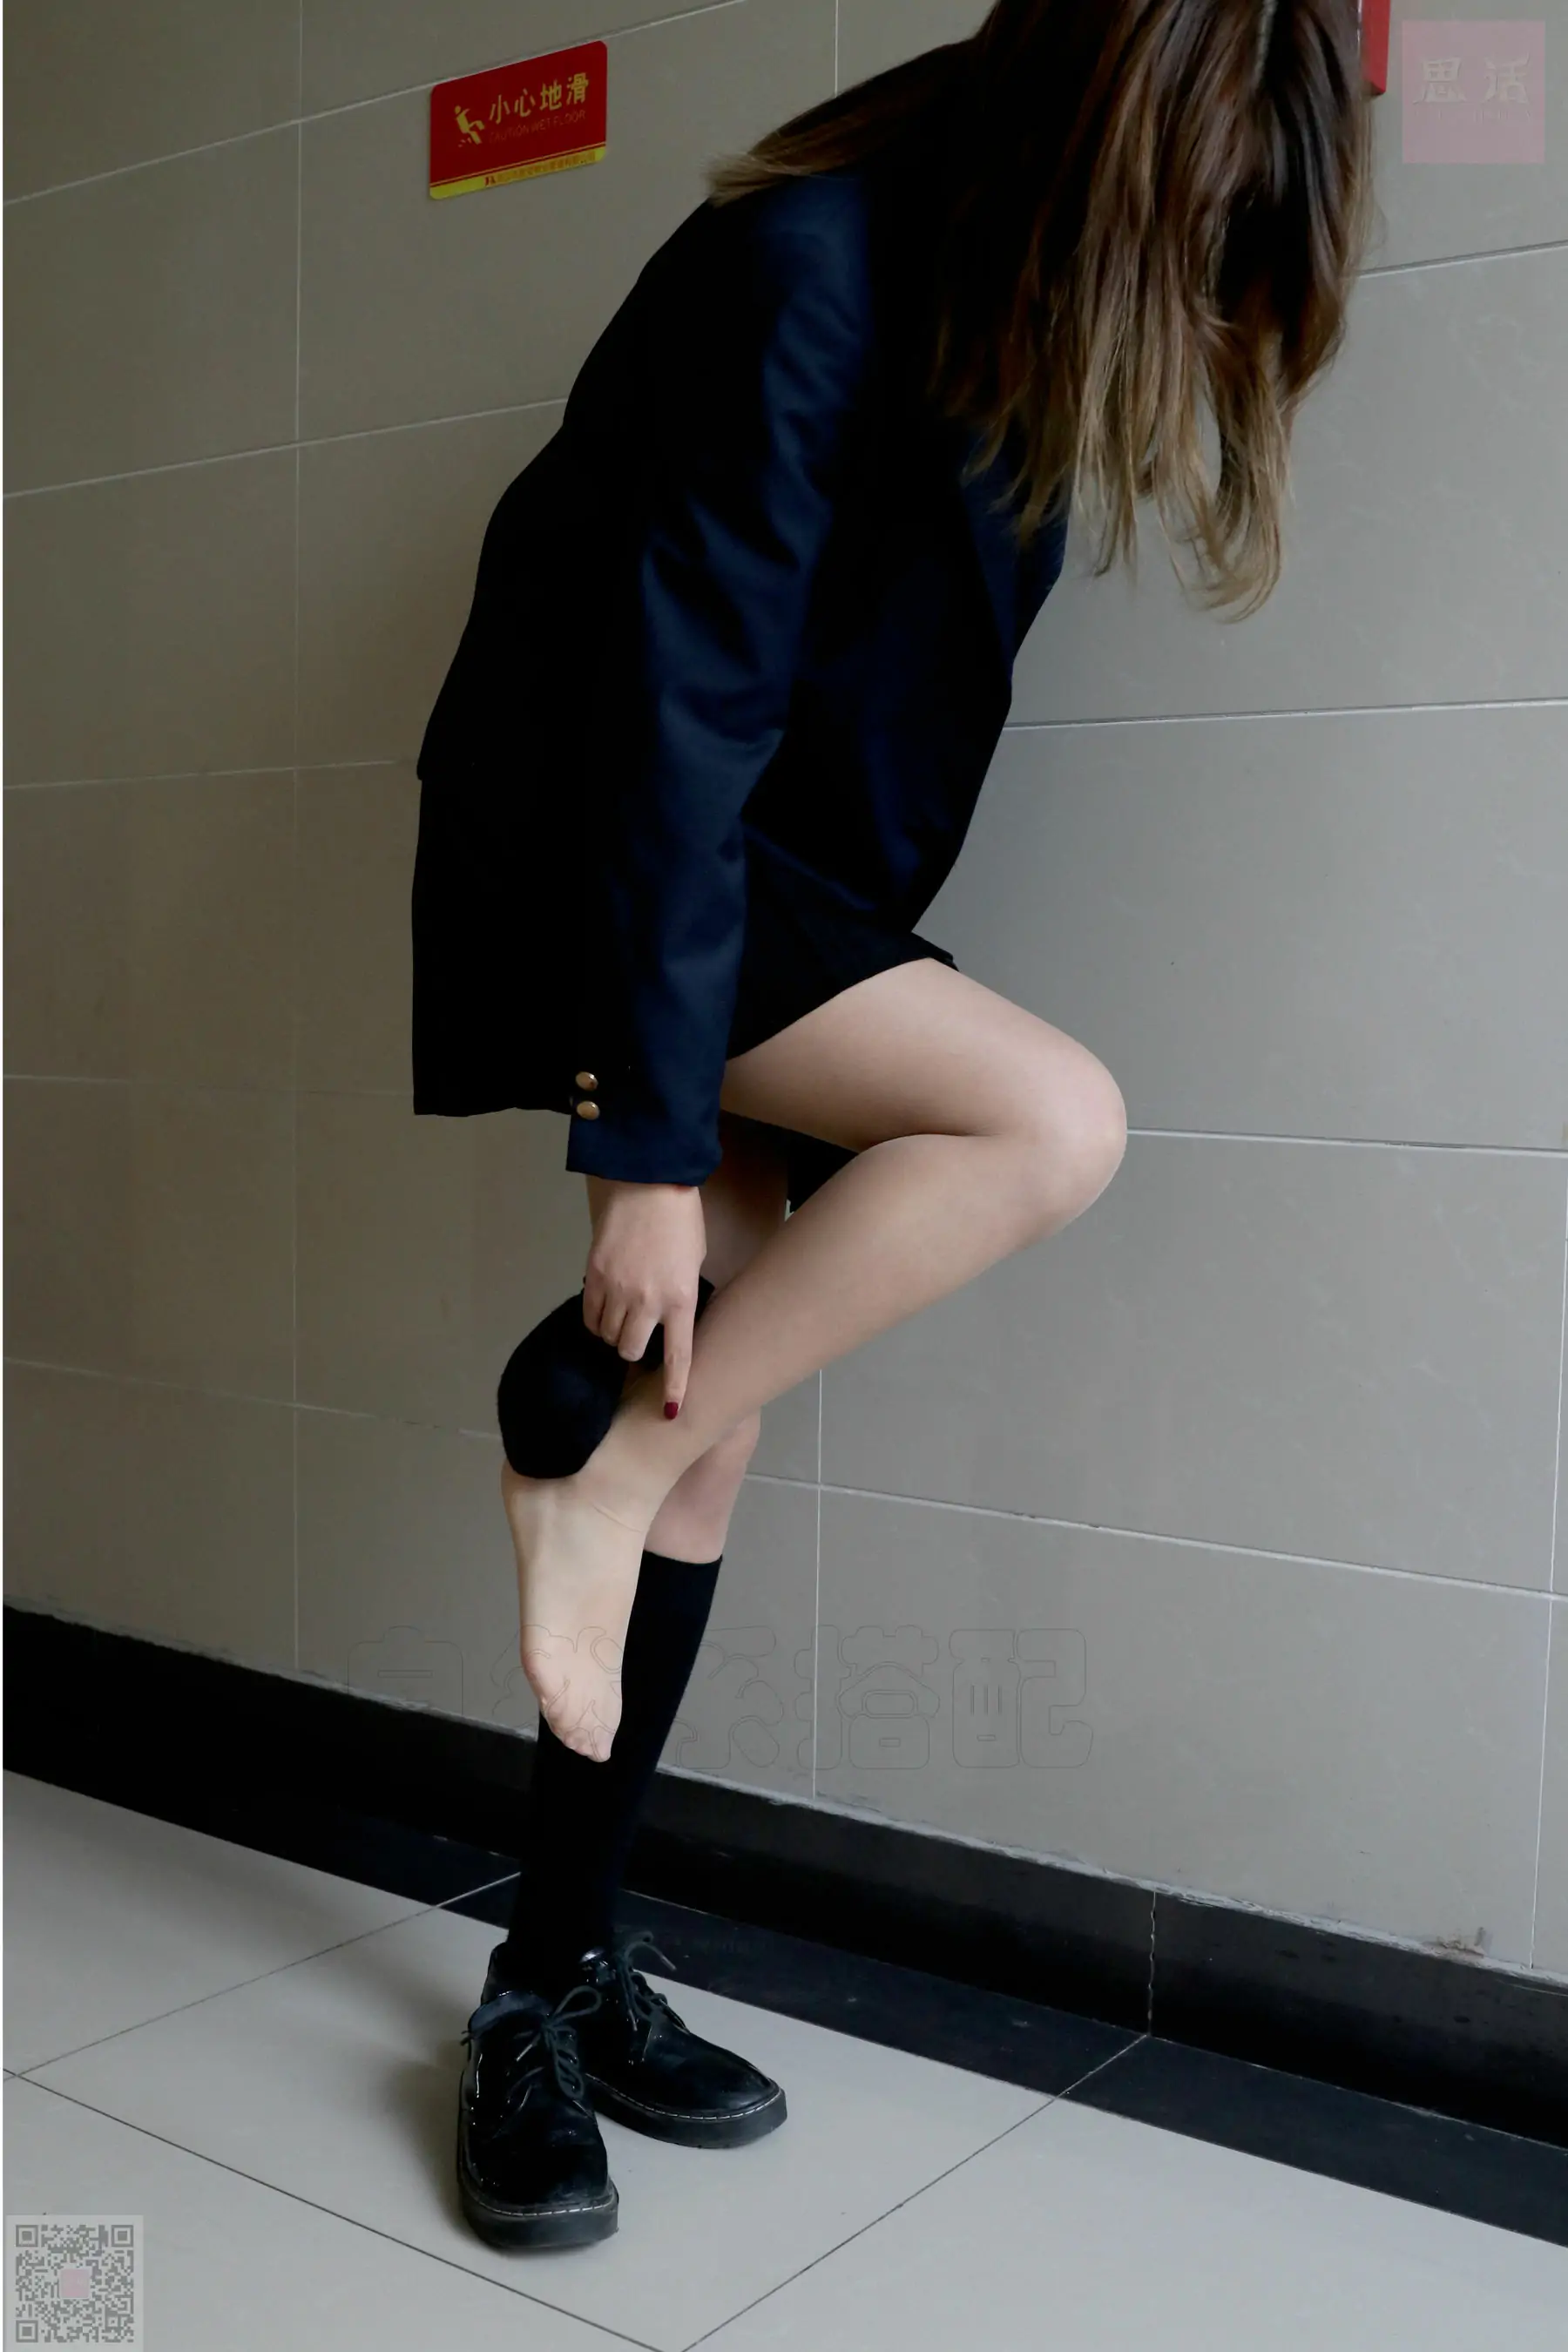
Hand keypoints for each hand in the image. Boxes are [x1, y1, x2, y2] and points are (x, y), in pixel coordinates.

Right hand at [582, 1178, 706, 1416]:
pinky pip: (589, 1314)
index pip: (677, 1355)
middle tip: (638, 1334)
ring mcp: (617, 1289)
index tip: (670, 1413)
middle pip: (630, 1350)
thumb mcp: (694, 1263)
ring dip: (613, 1331)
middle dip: (633, 1349)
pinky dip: (596, 1317)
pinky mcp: (594, 1275)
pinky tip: (605, 1304)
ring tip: (622, 1312)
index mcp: (680, 1299)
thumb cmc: (681, 1222)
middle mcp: (647, 1301)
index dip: (674, 1387)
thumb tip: (668, 1323)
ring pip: (607, 1335)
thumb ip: (681, 1297)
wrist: (648, 1183)